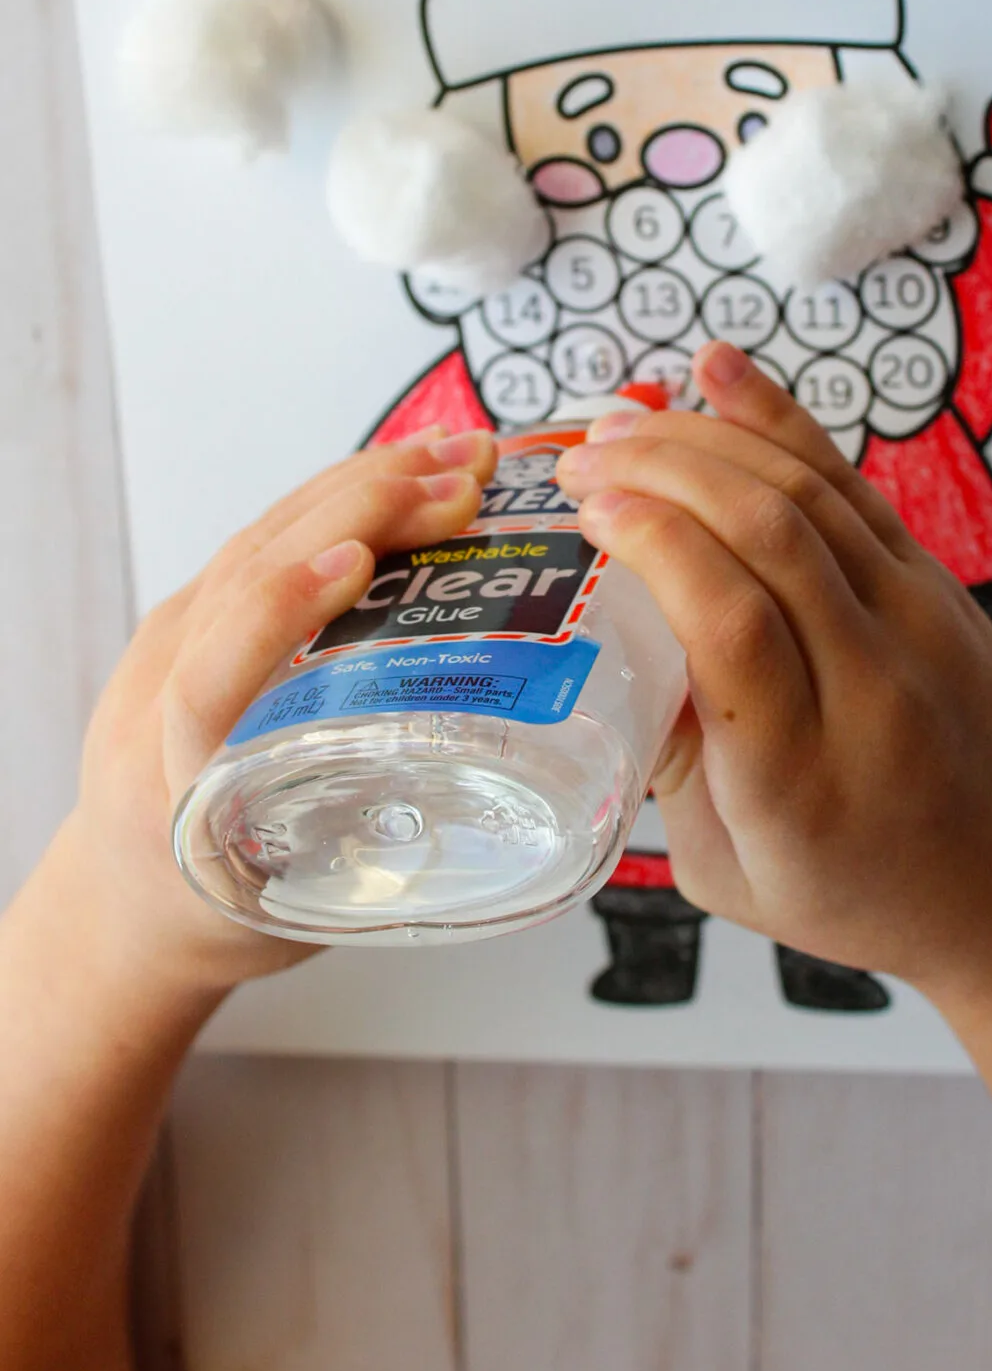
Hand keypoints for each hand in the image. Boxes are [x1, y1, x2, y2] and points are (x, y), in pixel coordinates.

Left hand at [71, 429, 495, 992]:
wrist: (121, 898)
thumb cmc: (213, 912)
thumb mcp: (294, 914)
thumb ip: (373, 868)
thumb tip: (491, 813)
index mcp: (176, 782)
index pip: (207, 678)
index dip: (276, 612)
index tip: (352, 567)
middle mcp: (158, 693)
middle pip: (243, 575)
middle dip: (356, 511)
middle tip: (461, 481)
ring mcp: (170, 639)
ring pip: (258, 539)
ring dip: (361, 485)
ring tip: (456, 457)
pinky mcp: (192, 611)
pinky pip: (266, 536)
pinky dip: (340, 494)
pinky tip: (406, 469)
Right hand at [557, 344, 991, 994]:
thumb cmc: (861, 891)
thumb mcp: (729, 872)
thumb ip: (666, 766)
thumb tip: (606, 643)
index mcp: (800, 777)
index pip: (733, 624)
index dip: (655, 544)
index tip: (589, 509)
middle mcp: (870, 687)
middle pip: (769, 536)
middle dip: (661, 471)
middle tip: (583, 455)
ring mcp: (917, 624)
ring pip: (809, 494)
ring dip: (708, 438)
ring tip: (626, 419)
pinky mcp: (937, 584)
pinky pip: (851, 485)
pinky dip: (781, 422)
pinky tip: (721, 375)